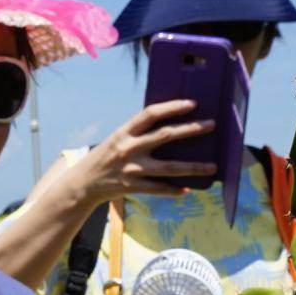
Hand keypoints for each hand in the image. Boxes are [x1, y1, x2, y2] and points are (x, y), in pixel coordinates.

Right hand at [67, 100, 217, 205]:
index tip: (192, 104)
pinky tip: (187, 190)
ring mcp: (131, 169)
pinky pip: (158, 189)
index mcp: (124, 132)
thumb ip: (138, 133)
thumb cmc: (104, 158)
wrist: (83, 184)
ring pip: (168, 168)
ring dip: (193, 167)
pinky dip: (173, 190)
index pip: (151, 114)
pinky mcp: (132, 187)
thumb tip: (168, 125)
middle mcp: (128, 148)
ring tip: (212, 166)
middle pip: (165, 136)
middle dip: (190, 130)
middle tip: (211, 125)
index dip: (172, 107)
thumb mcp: (117, 140)